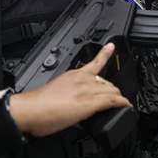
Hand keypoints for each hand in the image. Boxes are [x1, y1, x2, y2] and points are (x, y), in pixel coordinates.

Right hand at [9, 43, 130, 136]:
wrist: (31, 110)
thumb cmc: (37, 105)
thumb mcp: (55, 92)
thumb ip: (66, 92)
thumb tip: (69, 102)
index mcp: (73, 74)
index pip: (95, 61)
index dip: (106, 54)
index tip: (111, 47)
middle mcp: (82, 79)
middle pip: (107, 81)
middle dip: (112, 89)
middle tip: (115, 97)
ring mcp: (87, 90)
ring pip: (111, 90)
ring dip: (118, 97)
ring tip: (122, 103)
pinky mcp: (91, 102)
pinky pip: (112, 100)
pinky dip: (122, 102)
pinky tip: (126, 104)